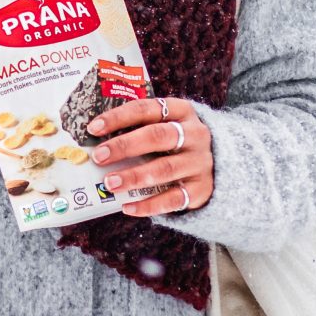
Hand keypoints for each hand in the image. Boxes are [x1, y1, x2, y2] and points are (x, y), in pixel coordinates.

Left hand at [84, 95, 213, 216]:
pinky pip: (173, 199)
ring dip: (134, 176)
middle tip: (99, 157)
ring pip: (165, 168)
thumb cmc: (178, 144)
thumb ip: (139, 130)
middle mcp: (194, 135)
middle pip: (157, 136)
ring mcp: (200, 162)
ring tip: (110, 183)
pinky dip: (148, 204)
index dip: (118, 117)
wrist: (221, 166)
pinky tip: (127, 207)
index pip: (147, 109)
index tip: (93, 128)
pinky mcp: (201, 189)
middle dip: (124, 146)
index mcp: (182, 112)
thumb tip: (96, 143)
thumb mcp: (167, 127)